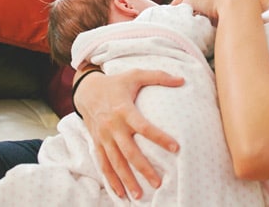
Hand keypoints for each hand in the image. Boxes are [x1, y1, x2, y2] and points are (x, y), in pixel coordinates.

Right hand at [73, 68, 183, 198]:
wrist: (86, 90)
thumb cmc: (116, 82)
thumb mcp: (136, 74)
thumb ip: (159, 76)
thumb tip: (182, 80)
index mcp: (124, 110)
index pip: (144, 127)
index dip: (160, 137)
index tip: (176, 148)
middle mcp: (113, 126)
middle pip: (129, 151)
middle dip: (144, 168)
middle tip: (159, 182)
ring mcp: (103, 137)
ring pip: (115, 163)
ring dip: (127, 180)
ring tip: (140, 195)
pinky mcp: (97, 143)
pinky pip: (103, 165)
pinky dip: (111, 180)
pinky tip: (121, 193)